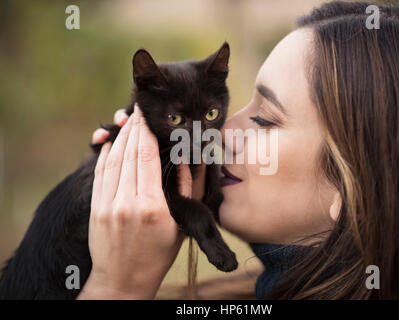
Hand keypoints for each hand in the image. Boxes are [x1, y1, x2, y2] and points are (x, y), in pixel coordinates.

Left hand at [78, 104, 191, 299]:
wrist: (123, 279)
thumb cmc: (158, 255)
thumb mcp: (181, 225)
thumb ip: (185, 189)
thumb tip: (186, 160)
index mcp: (152, 207)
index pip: (148, 157)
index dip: (147, 132)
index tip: (148, 115)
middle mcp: (127, 202)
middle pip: (130, 154)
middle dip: (134, 128)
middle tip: (139, 110)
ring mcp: (107, 205)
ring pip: (112, 160)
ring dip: (120, 138)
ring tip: (128, 121)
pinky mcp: (95, 208)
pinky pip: (100, 173)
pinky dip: (105, 154)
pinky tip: (111, 142)